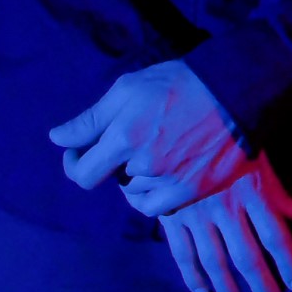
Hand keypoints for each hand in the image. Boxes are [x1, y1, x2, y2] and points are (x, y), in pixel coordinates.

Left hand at [51, 59, 241, 202]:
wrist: (235, 91)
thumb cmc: (179, 83)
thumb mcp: (129, 88)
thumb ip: (90, 118)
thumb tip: (56, 138)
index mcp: (125, 137)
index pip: (82, 173)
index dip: (74, 164)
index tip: (78, 152)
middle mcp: (145, 164)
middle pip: (111, 180)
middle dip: (112, 163)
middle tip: (129, 139)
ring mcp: (170, 181)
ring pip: (134, 194)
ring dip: (134, 178)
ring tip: (151, 152)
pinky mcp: (192, 191)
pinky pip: (157, 208)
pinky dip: (151, 195)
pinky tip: (159, 176)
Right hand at [154, 149, 291, 291]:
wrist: (174, 119)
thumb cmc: (224, 136)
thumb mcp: (257, 157)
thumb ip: (277, 190)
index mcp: (251, 192)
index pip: (276, 236)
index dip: (289, 263)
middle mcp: (225, 207)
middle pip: (247, 256)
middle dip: (262, 284)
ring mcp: (196, 213)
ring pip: (214, 259)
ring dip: (227, 286)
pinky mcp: (171, 214)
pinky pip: (182, 251)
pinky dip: (192, 274)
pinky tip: (202, 290)